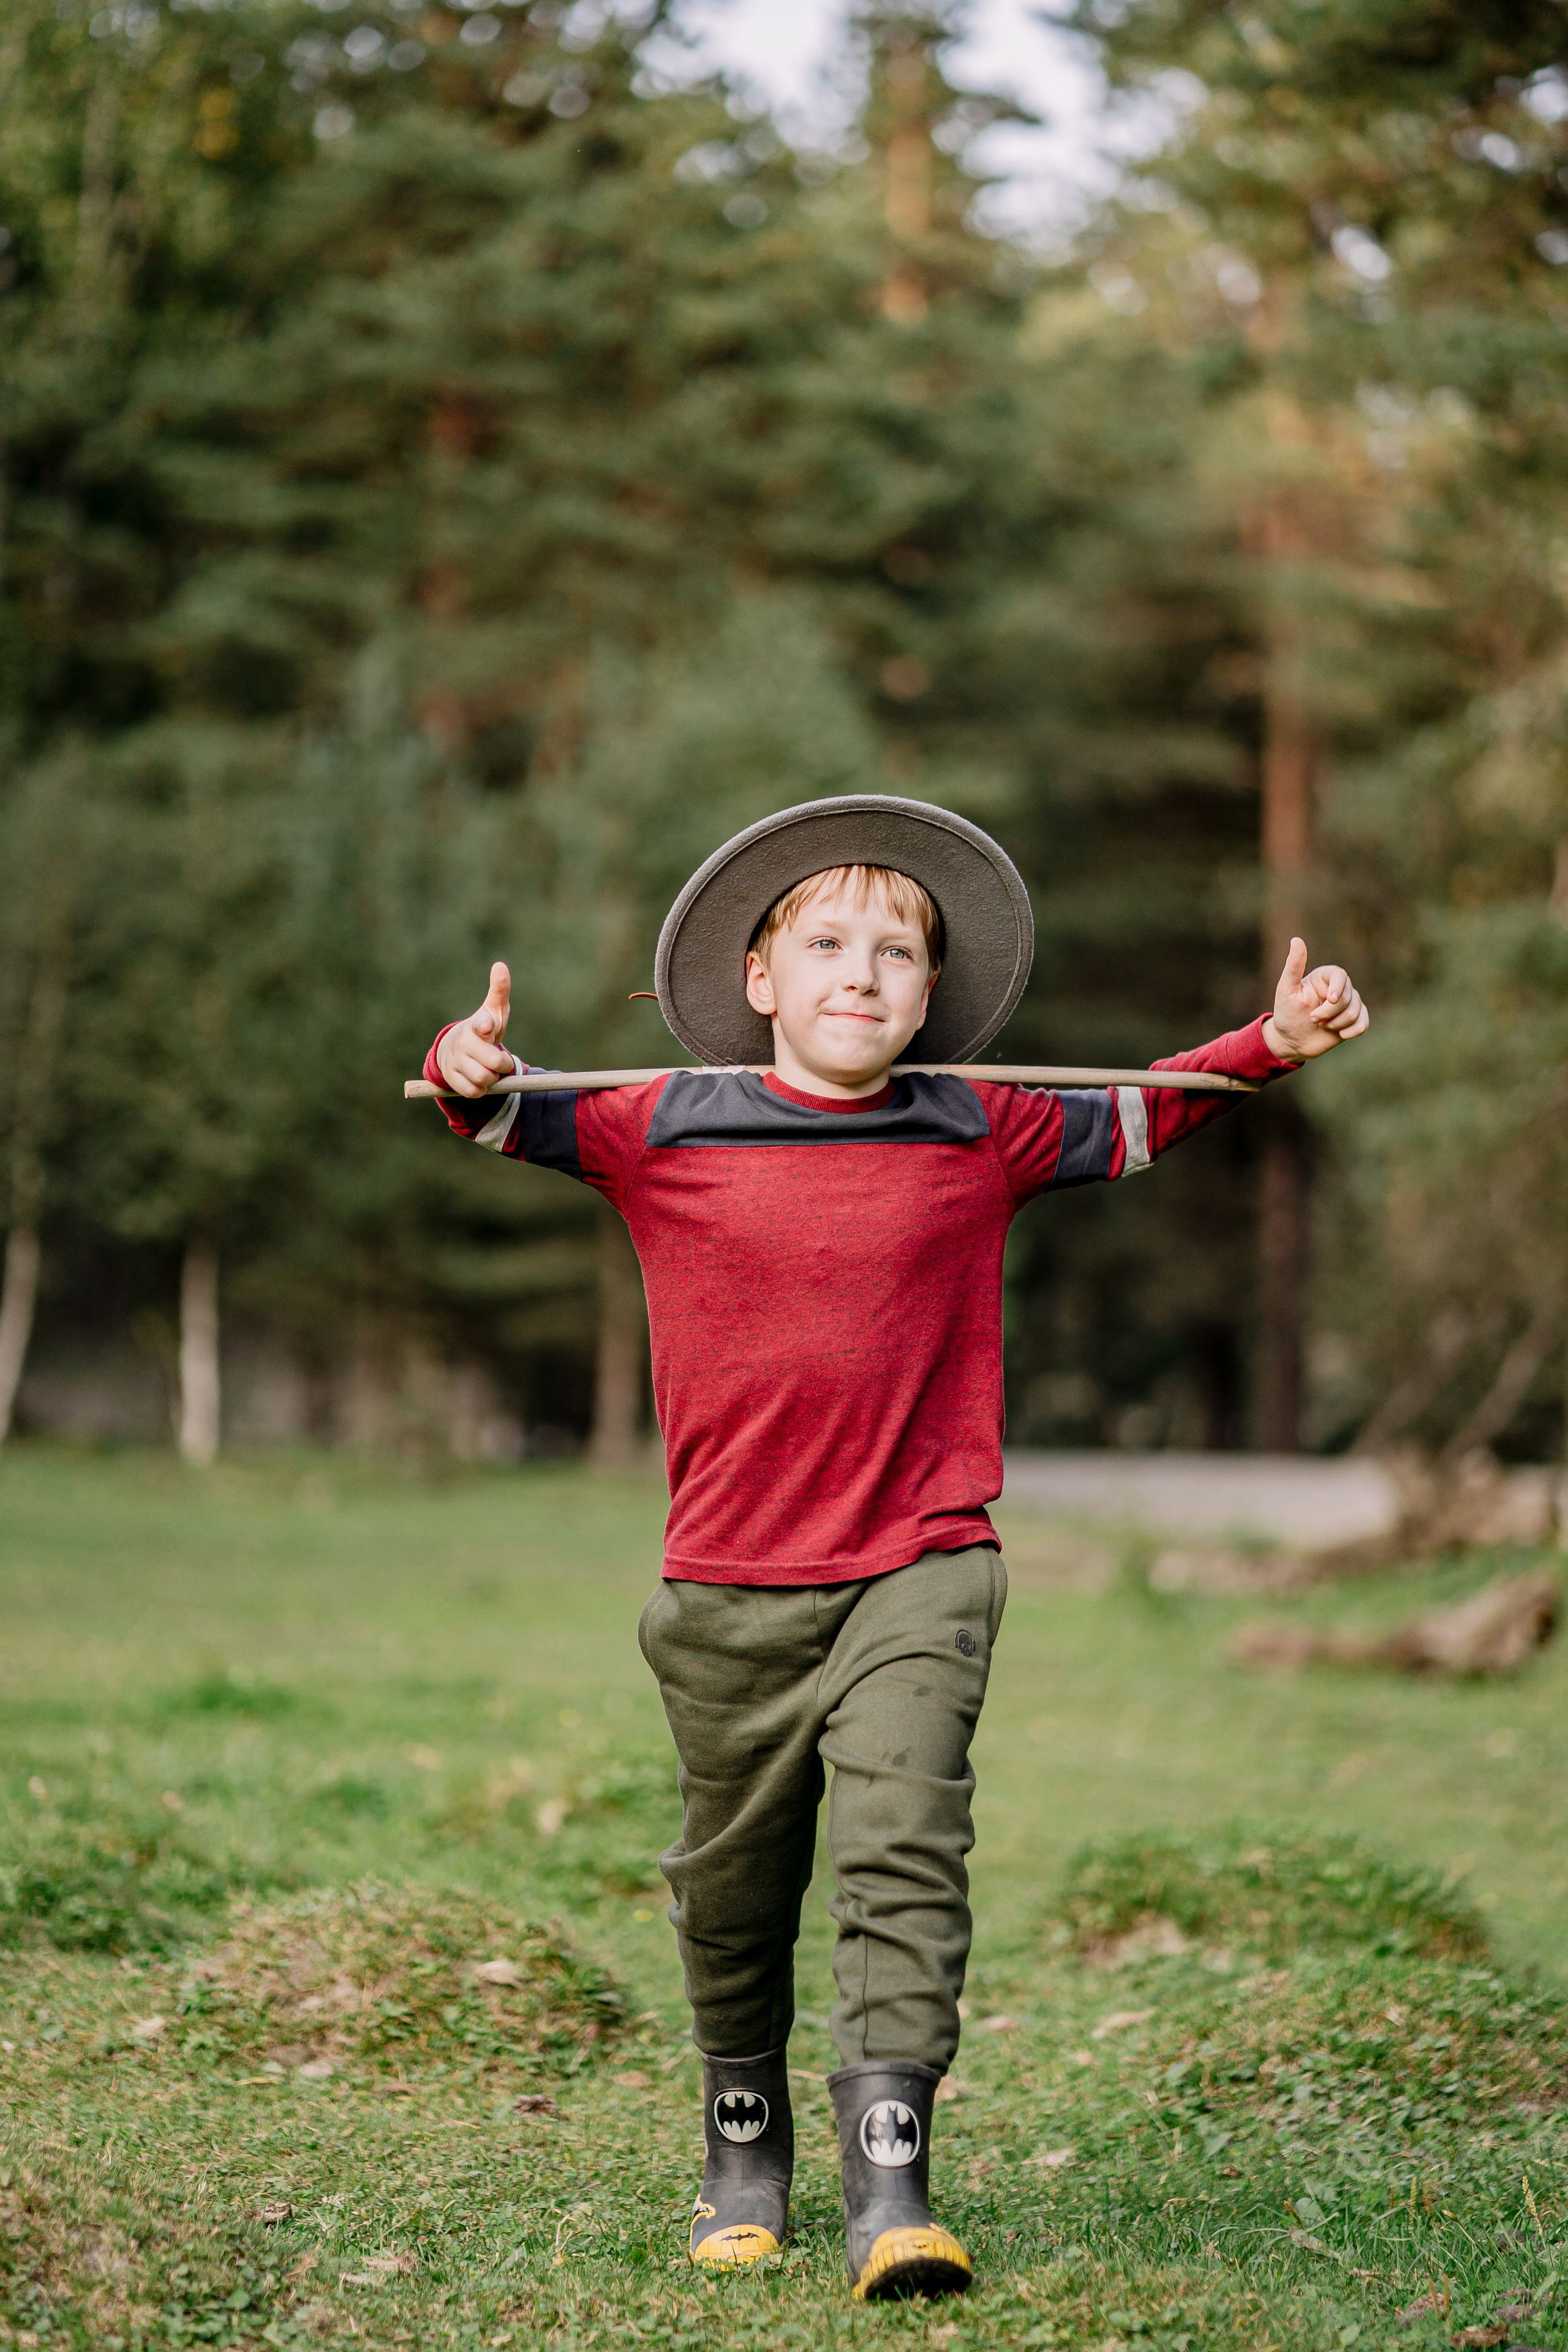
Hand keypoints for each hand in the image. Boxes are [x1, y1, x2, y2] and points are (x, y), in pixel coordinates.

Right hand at [436, 961, 512, 1096]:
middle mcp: (463, 1042)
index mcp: (477, 1024)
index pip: (480, 1024)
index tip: (487, 1026)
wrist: (457, 1048)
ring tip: (490, 1070)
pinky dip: (481, 1090)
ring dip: (493, 1079)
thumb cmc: (483, 1028)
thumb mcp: (493, 1010)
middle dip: (503, 1065)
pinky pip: (472, 1091)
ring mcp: (455, 1061)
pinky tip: (480, 1081)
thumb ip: (499, 990)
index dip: (485, 1026)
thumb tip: (500, 965)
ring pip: (483, 1079)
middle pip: (493, 1062)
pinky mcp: (450, 1078)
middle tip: (501, 1061)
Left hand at [1262, 938, 1368, 1062]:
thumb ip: (1294, 966)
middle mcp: (1339, 988)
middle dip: (1330, 1012)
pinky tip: (1338, 1034)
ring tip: (1321, 1025)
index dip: (1339, 987)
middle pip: (1348, 996)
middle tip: (1312, 1019)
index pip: (1340, 975)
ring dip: (1336, 1023)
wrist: (1292, 1040)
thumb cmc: (1286, 1013)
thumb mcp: (1286, 990)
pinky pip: (1363, 1024)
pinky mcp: (1354, 1020)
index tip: (1331, 999)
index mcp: (1324, 977)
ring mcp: (1349, 1004)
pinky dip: (1351, 1031)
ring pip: (1355, 1011)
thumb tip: (1296, 940)